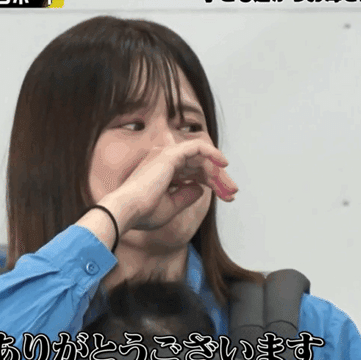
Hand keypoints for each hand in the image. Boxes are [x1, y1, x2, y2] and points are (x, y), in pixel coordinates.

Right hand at [102, 140, 237, 232]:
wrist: (127, 211)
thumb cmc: (143, 212)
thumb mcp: (171, 206)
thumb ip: (186, 195)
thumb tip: (201, 188)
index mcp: (161, 172)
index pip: (192, 173)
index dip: (211, 184)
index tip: (226, 197)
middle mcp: (163, 160)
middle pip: (199, 165)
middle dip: (218, 179)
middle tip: (233, 192)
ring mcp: (166, 155)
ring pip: (201, 159)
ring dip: (218, 173)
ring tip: (231, 187)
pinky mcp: (170, 155)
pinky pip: (197, 147)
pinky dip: (212, 153)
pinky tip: (223, 164)